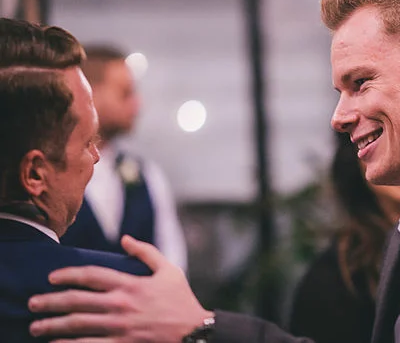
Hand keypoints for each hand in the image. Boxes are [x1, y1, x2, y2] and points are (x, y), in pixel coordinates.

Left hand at [29, 235, 210, 341]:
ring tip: (37, 326)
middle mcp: (121, 305)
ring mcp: (120, 327)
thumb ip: (146, 252)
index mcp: (130, 284)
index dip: (68, 275)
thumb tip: (125, 238)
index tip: (52, 278)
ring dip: (53, 325)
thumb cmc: (181, 300)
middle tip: (33, 303)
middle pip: (77, 301)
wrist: (194, 332)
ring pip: (78, 324)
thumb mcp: (169, 270)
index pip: (91, 276)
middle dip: (51, 301)